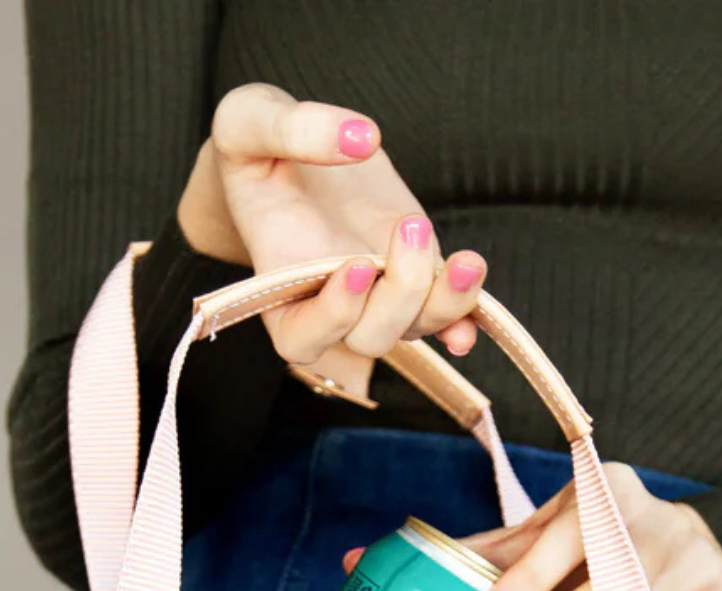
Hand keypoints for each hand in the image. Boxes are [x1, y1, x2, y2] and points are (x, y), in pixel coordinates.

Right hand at [177, 83, 485, 390]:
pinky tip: (473, 285)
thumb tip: (360, 138)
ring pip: (415, 328)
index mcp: (280, 292)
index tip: (356, 266)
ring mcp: (378, 295)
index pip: (303, 339)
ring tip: (467, 261)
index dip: (333, 316)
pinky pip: (445, 310)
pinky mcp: (415, 273)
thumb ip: (289, 128)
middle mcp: (331, 307)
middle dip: (398, 295)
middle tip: (408, 226)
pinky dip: (466, 309)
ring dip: (446, 304)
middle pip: (370, 337)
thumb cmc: (257, 147)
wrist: (291, 153)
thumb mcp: (248, 121)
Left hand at [465, 465, 721, 590]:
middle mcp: (663, 519)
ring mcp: (702, 562)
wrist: (696, 546)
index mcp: (611, 490)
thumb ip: (487, 556)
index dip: (530, 577)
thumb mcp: (547, 538)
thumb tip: (380, 563)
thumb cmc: (600, 548)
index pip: (565, 536)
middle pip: (602, 588)